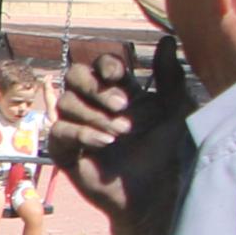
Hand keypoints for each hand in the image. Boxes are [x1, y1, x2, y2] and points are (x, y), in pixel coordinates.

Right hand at [44, 45, 175, 213]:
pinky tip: (105, 143)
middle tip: (120, 106)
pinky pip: (59, 132)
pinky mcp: (66, 152)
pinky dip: (82, 133)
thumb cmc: (169, 153)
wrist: (157, 195)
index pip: (100, 65)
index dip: (105, 65)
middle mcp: (95, 107)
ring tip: (120, 134)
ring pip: (66, 103)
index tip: (119, 76)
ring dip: (94, 115)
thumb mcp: (176, 110)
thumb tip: (168, 40)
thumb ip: (170, 76)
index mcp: (118, 92)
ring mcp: (78, 128)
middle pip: (74, 76)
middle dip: (94, 87)